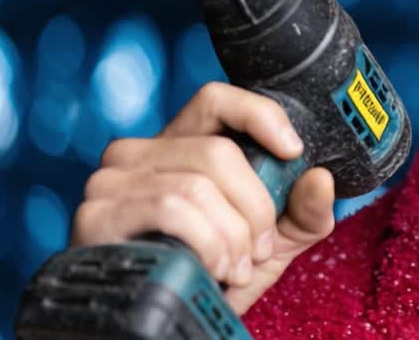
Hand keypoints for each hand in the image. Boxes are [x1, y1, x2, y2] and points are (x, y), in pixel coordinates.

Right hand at [70, 82, 336, 314]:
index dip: (259, 115)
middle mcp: (139, 153)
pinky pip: (170, 209)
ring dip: (231, 235)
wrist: (168, 320)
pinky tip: (212, 269)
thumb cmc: (214, 273)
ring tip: (236, 266)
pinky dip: (205, 242)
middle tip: (259, 248)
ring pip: (196, 186)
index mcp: (179, 145)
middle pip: (217, 152)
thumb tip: (321, 179)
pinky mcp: (97, 214)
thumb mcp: (271, 241)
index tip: (293, 150)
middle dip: (254, 207)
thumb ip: (303, 211)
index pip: (216, 99)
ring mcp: (112, 181)